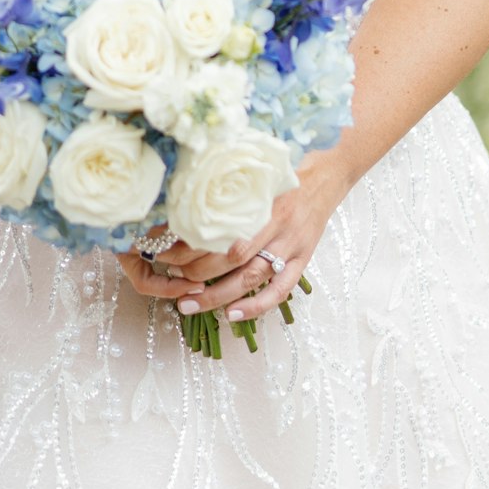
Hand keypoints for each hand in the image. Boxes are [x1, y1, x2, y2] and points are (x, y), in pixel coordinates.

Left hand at [118, 149, 346, 332]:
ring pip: (251, 278)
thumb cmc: (282, 173)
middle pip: (231, 258)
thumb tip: (178, 201)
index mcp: (258, 200)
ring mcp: (290, 245)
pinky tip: (231, 315)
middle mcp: (274, 225)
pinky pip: (280, 290)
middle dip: (196, 272)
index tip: (161, 250)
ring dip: (217, 295)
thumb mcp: (252, 174)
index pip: (217, 230)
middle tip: (171, 280)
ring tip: (188, 304)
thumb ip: (224, 189)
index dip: (186, 244)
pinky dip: (256, 306)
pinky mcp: (302, 260)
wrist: (326, 175)